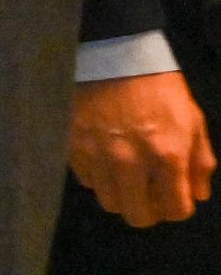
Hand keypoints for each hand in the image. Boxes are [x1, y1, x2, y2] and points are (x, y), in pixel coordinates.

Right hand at [69, 70, 212, 226]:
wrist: (116, 59)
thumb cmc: (161, 90)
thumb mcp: (193, 122)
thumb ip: (200, 162)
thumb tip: (197, 195)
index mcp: (168, 155)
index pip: (176, 210)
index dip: (179, 208)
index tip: (175, 197)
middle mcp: (131, 162)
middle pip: (138, 216)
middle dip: (149, 210)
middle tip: (151, 194)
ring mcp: (99, 157)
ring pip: (110, 203)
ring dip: (123, 195)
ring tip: (128, 178)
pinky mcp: (75, 149)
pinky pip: (88, 181)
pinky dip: (100, 177)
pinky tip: (107, 160)